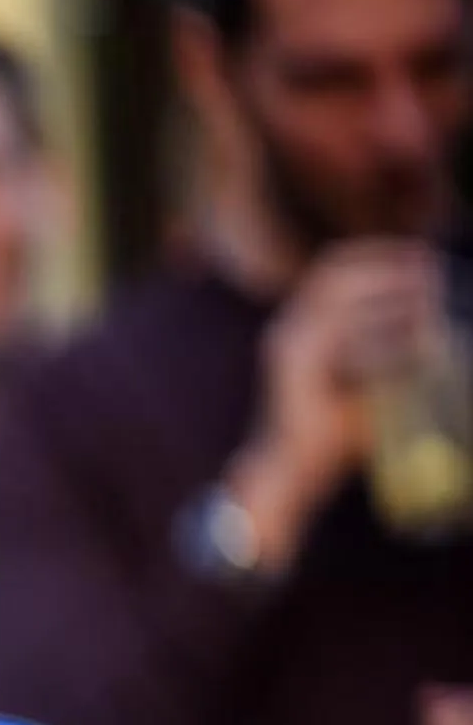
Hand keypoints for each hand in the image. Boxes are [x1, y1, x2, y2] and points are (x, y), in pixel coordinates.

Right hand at [237, 241, 445, 560]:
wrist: (292, 469)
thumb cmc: (333, 433)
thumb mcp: (374, 382)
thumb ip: (396, 352)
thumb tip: (439, 330)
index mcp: (302, 327)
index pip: (335, 271)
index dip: (377, 254)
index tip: (422, 257)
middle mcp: (288, 326)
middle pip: (334, 269)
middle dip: (385, 260)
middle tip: (429, 264)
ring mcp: (285, 340)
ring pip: (340, 294)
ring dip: (387, 286)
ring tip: (429, 293)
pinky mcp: (291, 361)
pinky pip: (346, 335)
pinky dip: (388, 332)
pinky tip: (421, 337)